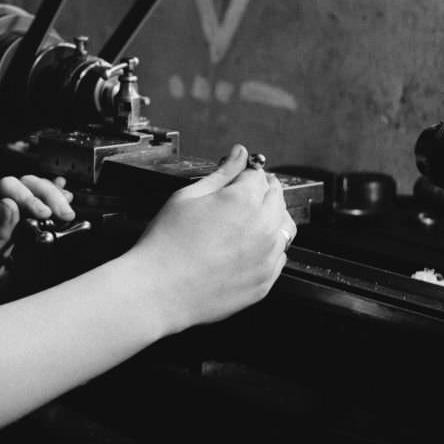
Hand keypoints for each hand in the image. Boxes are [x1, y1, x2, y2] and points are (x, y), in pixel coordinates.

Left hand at [0, 174, 75, 309]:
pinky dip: (54, 195)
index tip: (45, 213)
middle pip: (25, 184)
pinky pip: (41, 203)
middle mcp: (1, 214)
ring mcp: (14, 219)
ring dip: (54, 195)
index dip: (28, 195)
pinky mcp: (26, 228)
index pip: (7, 188)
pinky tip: (64, 192)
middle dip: (48, 194)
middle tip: (66, 214)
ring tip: (68, 212)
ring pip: (34, 191)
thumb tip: (8, 204)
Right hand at [126, 144, 294, 334]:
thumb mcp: (187, 196)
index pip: (258, 175)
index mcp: (245, 200)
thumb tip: (239, 154)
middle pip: (277, 197)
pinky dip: (267, 247)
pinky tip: (243, 247)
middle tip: (240, 195)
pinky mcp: (265, 282)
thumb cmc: (167, 243)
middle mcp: (264, 227)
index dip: (245, 172)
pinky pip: (278, 257)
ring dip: (270, 217)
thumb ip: (221, 173)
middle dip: (262, 190)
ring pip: (284, 227)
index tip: (236, 176)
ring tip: (244, 221)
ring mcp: (268, 257)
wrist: (159, 290)